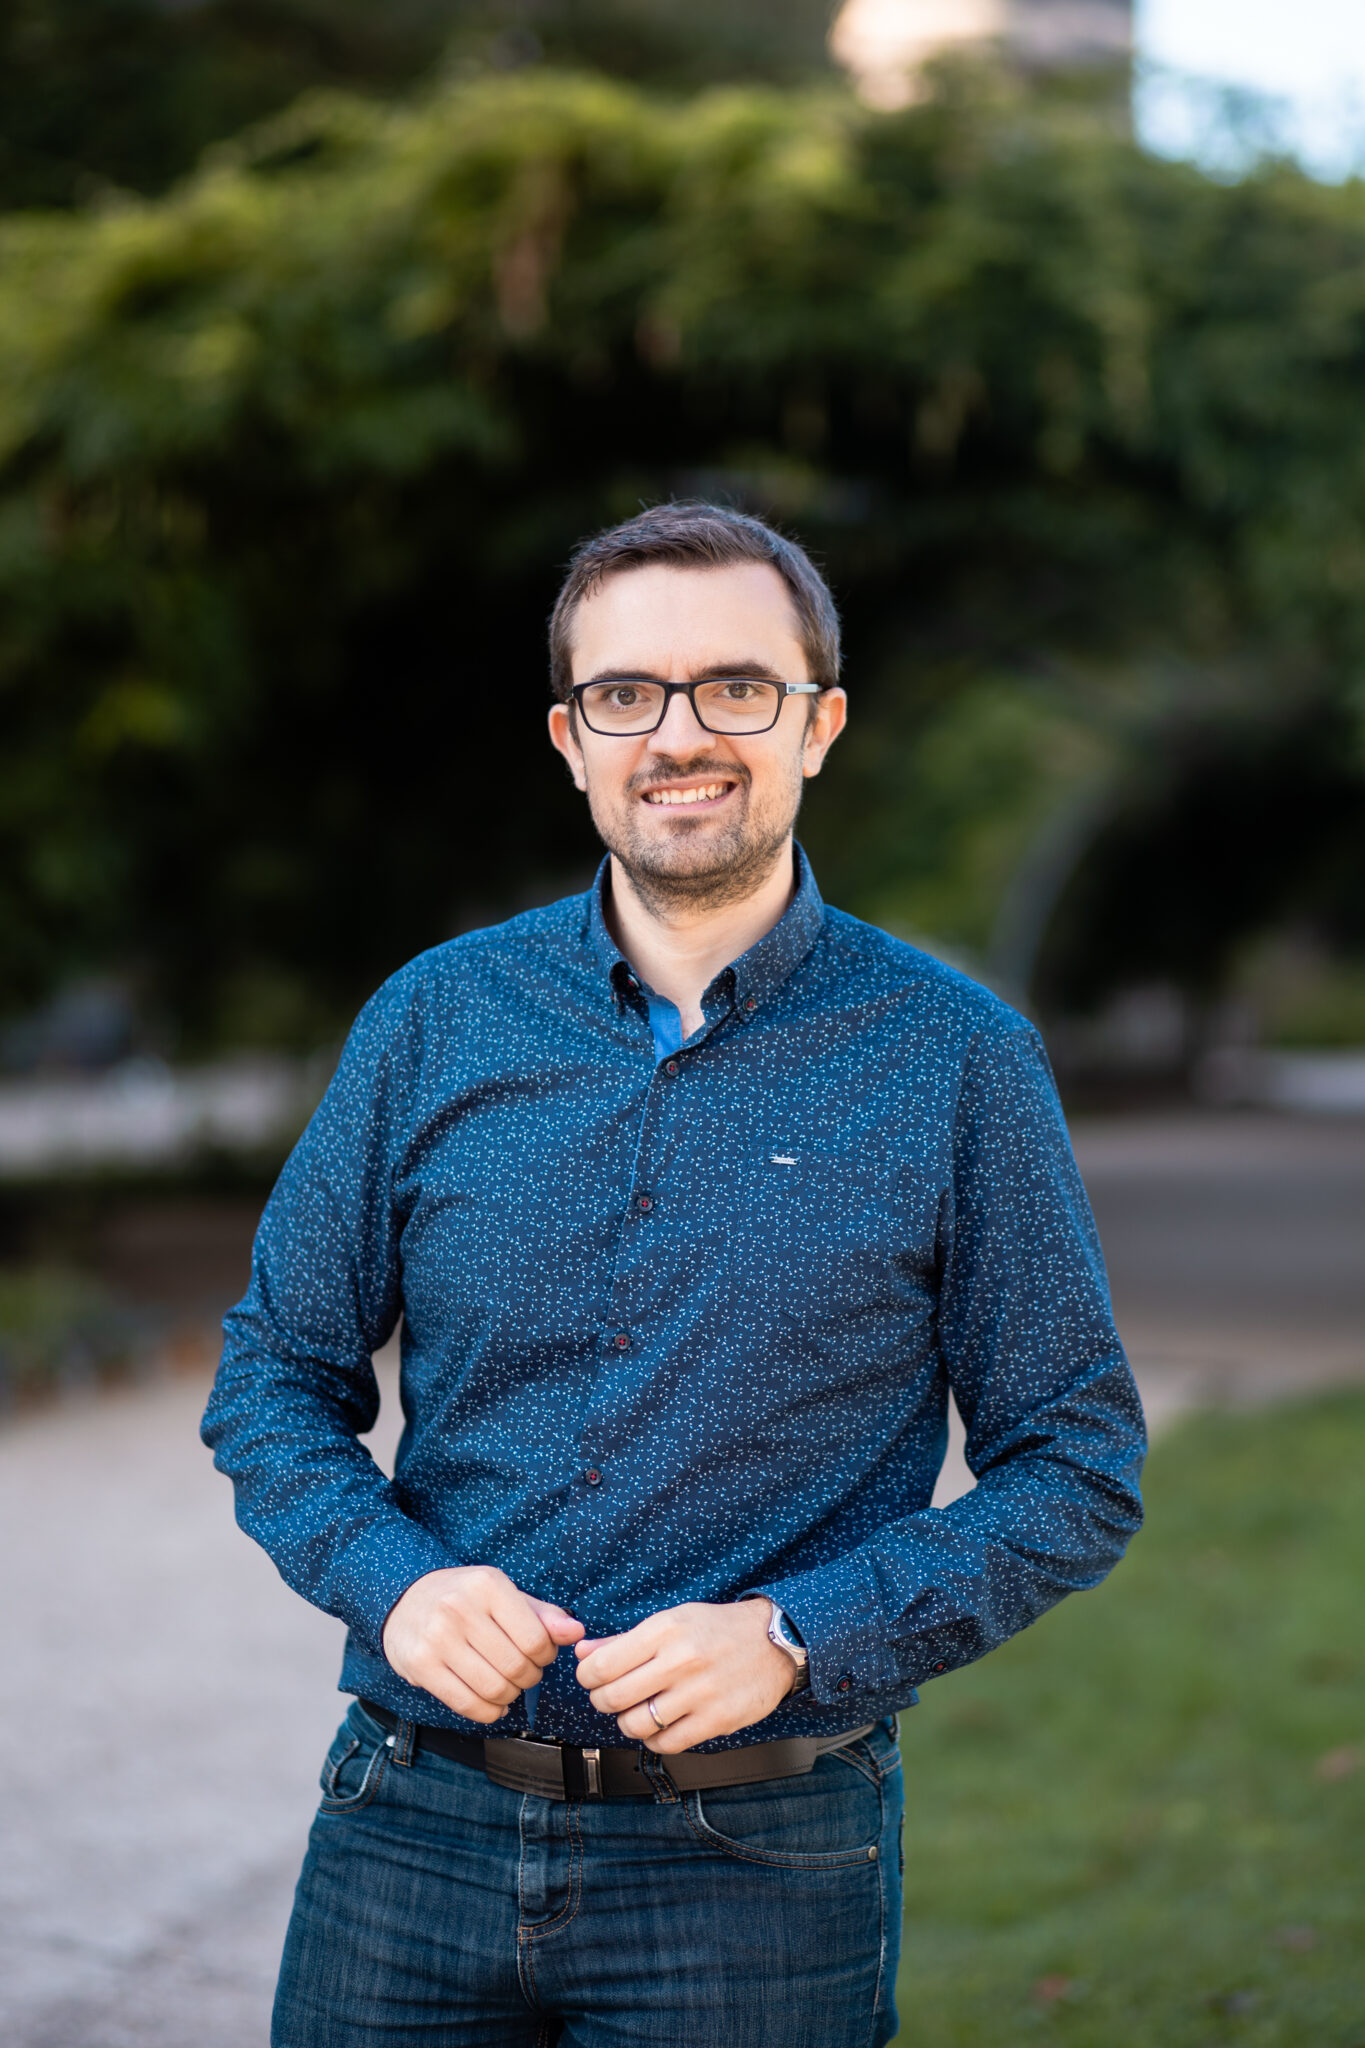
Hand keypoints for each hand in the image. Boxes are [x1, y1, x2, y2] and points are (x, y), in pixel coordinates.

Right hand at [382, 1566, 583, 1723]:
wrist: (404, 1600)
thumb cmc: (464, 1598)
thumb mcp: (503, 1594)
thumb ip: (542, 1614)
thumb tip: (577, 1632)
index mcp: (487, 1584)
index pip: (535, 1638)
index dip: (546, 1656)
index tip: (540, 1655)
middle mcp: (459, 1608)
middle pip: (516, 1667)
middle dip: (529, 1678)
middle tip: (524, 1672)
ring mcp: (437, 1638)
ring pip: (494, 1688)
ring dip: (510, 1696)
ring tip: (508, 1686)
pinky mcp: (420, 1665)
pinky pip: (467, 1704)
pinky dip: (489, 1712)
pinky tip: (493, 1703)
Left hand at [573, 1599, 795, 1752]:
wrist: (774, 1641)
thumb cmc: (717, 1629)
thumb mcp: (671, 1621)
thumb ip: (624, 1640)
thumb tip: (583, 1652)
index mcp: (664, 1630)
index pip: (602, 1665)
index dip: (588, 1677)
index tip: (593, 1678)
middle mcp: (680, 1661)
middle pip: (613, 1698)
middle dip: (602, 1701)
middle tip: (610, 1697)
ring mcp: (699, 1694)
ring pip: (635, 1725)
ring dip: (628, 1722)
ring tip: (638, 1710)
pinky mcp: (716, 1721)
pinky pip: (666, 1744)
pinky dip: (654, 1739)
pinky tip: (660, 1725)